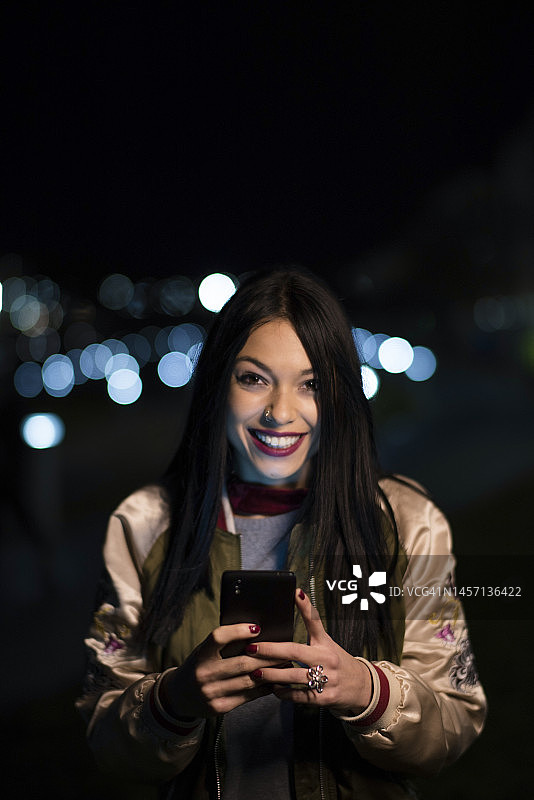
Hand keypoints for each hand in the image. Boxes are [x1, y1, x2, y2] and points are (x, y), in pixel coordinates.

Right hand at [158, 623, 284, 718]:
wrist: (178, 696)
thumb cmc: (197, 666)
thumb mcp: (203, 652)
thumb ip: (223, 645)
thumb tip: (256, 633)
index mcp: (200, 655)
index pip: (219, 638)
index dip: (238, 631)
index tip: (257, 627)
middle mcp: (204, 674)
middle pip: (242, 662)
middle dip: (267, 655)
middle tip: (285, 649)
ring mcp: (212, 693)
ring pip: (248, 680)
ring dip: (270, 672)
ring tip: (284, 664)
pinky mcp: (219, 708)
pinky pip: (247, 696)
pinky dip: (263, 688)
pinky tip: (273, 681)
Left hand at [246, 589, 372, 715]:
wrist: (360, 687)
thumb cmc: (337, 661)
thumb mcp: (326, 642)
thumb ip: (311, 629)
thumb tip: (295, 604)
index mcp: (325, 643)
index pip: (314, 621)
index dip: (305, 606)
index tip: (295, 593)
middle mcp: (327, 659)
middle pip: (294, 651)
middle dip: (270, 650)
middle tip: (252, 648)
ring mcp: (326, 679)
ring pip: (292, 676)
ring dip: (272, 675)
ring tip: (256, 672)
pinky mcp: (323, 699)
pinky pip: (298, 695)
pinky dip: (283, 693)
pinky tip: (273, 689)